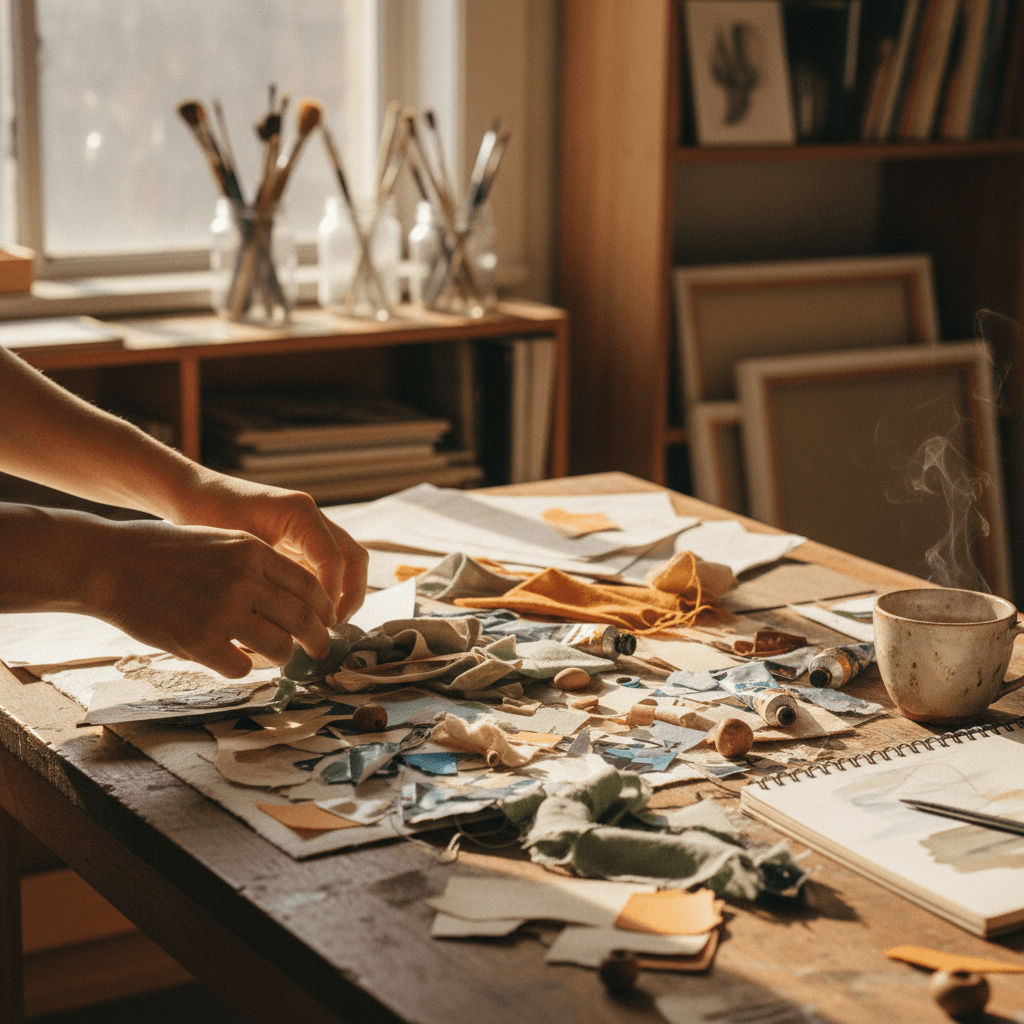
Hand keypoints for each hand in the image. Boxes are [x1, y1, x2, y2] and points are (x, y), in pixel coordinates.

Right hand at [95, 519, 337, 677]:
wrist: (111, 563)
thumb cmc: (164, 552)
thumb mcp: (220, 540)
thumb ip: (257, 566)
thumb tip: (294, 599)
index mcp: (252, 552)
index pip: (309, 586)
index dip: (324, 609)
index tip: (327, 622)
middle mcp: (245, 580)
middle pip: (302, 620)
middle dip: (317, 640)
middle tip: (319, 651)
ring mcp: (223, 611)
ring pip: (279, 648)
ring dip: (280, 657)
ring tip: (273, 657)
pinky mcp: (200, 641)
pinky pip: (240, 667)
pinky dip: (241, 668)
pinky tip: (232, 660)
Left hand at [168, 470, 367, 623]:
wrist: (191, 494)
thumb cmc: (205, 517)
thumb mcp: (236, 551)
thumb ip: (268, 580)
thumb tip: (291, 623)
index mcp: (300, 514)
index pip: (334, 560)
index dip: (331, 596)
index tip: (318, 625)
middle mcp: (312, 518)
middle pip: (354, 558)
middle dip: (350, 595)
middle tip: (330, 626)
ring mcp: (308, 529)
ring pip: (345, 563)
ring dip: (341, 594)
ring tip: (321, 625)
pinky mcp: (299, 540)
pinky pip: (325, 567)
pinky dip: (323, 590)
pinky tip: (304, 615)